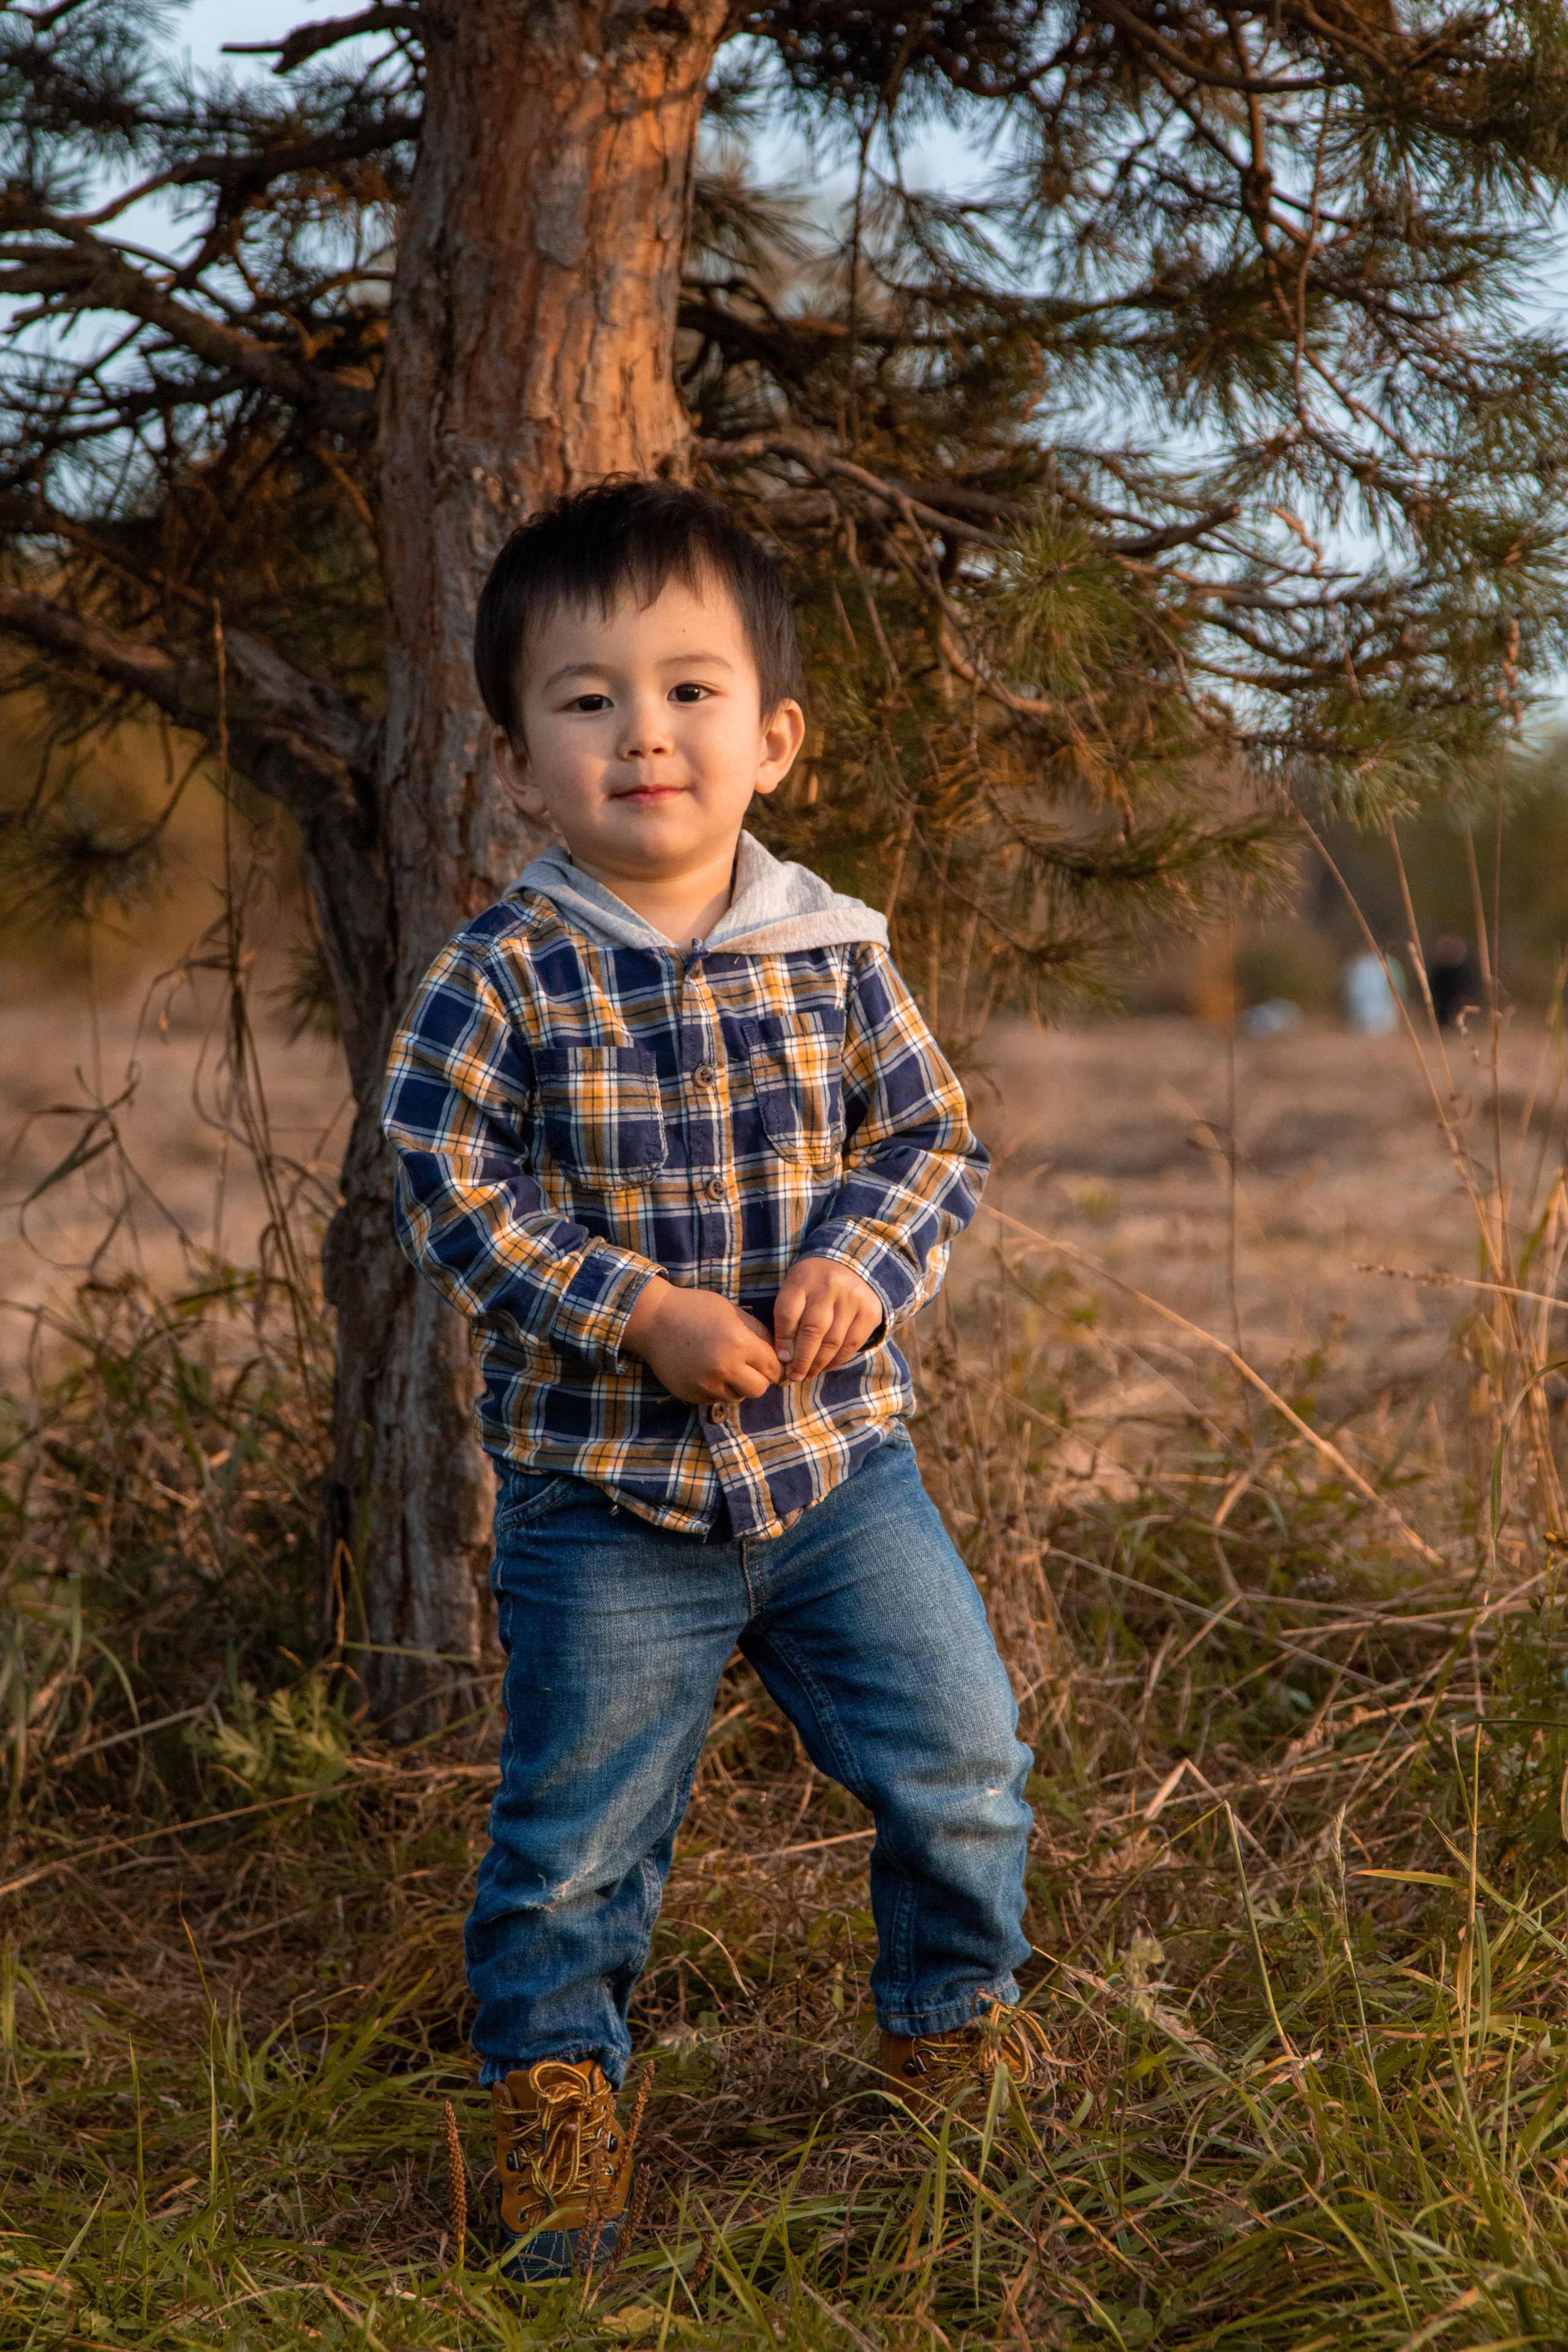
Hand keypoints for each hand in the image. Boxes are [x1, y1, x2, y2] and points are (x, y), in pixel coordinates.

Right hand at [622, 1276, 782, 1405]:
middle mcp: (724, 1368)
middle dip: (759, 1379)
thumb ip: (758, 1333)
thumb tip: (779, 1354)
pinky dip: (717, 1389)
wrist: (653, 1320)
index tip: (770, 1362)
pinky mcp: (691, 1394)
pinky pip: (715, 1399)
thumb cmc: (696, 1309)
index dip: (775, 1365)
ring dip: (737, 1385)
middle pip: (759, 1389)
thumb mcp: (732, 1311)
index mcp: (739, 1343)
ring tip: (725, 1366)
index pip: (773, 1368)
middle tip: (749, 1366)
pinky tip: (707, 1370)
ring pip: (737, 1397)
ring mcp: (706, 1384)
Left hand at [772, 1258, 882, 1380]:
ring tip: (808, 1374)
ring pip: (833, 1341)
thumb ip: (788, 1316)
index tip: (782, 1360)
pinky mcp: (870, 1311)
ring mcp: (852, 1298)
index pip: (788, 1314)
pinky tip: (826, 1365)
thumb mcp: (796, 1288)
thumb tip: (785, 1358)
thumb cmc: (814, 1283)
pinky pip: (852, 1344)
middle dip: (801, 1360)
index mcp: (803, 1279)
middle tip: (794, 1376)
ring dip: (818, 1364)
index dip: (783, 1342)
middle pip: (812, 1330)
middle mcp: (829, 1286)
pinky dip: (837, 1360)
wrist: (851, 1263)